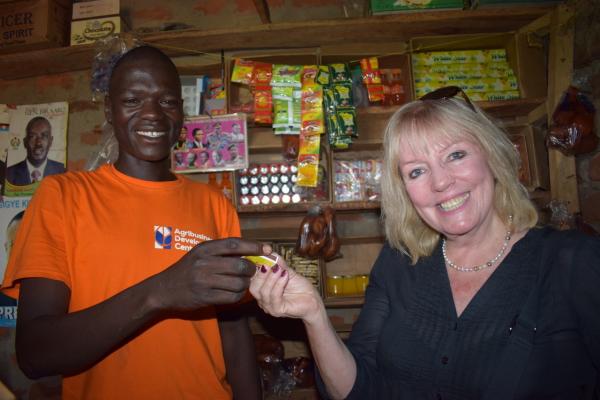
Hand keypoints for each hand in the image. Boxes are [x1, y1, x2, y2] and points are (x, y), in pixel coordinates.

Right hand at [154, 238, 269, 310]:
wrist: (164, 289)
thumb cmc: (187, 269)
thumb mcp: (199, 254)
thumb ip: (220, 251)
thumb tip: (250, 251)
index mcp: (204, 249)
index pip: (234, 244)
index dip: (252, 246)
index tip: (265, 248)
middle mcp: (204, 263)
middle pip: (240, 265)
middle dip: (251, 269)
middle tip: (252, 271)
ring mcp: (204, 281)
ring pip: (238, 282)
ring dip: (245, 284)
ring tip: (243, 282)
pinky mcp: (205, 297)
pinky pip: (232, 297)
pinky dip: (238, 295)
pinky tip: (236, 293)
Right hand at [250, 255, 322, 322]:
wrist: (313, 300)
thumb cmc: (300, 288)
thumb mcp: (288, 272)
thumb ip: (279, 264)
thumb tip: (271, 253)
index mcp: (262, 289)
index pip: (251, 279)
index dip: (254, 267)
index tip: (261, 255)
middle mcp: (262, 299)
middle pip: (253, 287)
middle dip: (261, 274)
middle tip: (269, 264)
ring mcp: (269, 307)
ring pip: (263, 292)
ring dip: (272, 278)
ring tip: (280, 269)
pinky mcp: (278, 311)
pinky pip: (274, 297)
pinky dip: (279, 284)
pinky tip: (285, 276)